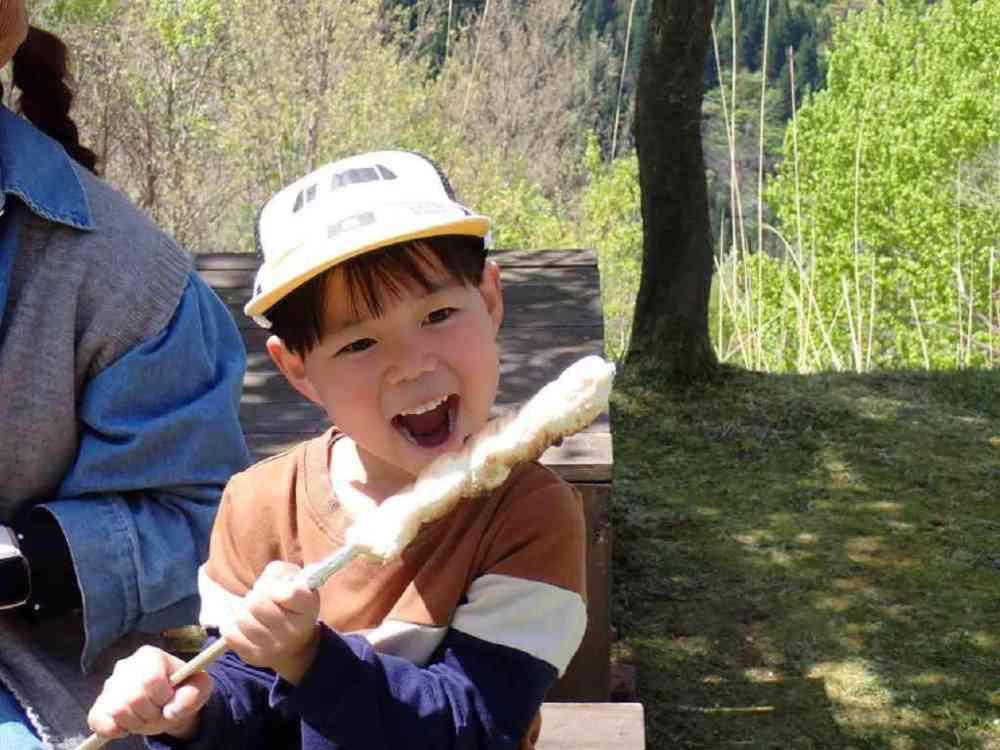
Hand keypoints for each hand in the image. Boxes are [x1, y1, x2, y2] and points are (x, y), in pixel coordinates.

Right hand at [87, 645, 212, 740]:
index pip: (151, 679)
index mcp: (150, 655)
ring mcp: (109, 685)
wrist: (168, 703)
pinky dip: (115, 729)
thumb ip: (193, 694)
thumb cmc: (184, 690)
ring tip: (146, 716)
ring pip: (117, 711)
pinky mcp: (99, 704)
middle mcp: (125, 665)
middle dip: (151, 712)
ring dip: (136, 722)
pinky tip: (129, 724)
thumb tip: (173, 709)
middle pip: (133, 697)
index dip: (163, 696)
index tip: (170, 699)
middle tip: (159, 711)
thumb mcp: (199, 688)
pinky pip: (98, 721)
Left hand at [220, 560, 321, 683]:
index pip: (290, 593)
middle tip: (258, 598)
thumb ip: (277, 574)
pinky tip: (241, 623)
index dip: (275, 586)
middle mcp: (294, 631)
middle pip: (256, 603)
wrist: (293, 640)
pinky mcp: (255, 657)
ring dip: (241, 610)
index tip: (276, 588)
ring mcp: (275, 647)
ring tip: (250, 611)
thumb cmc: (288, 600)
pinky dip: (231, 624)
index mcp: (308, 607)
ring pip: (240, 618)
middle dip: (253, 596)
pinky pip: (230, 634)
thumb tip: (262, 587)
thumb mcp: (291, 578)